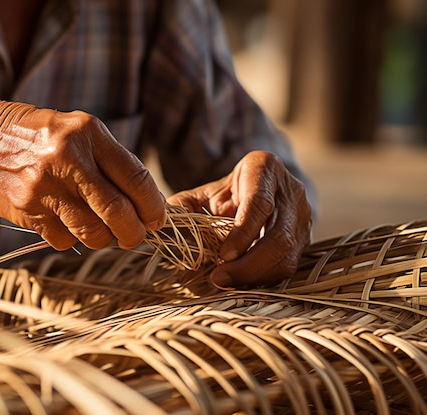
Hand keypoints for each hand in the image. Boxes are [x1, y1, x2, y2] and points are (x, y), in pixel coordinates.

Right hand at [0, 81, 165, 250]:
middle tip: (137, 237)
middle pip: (118, 213)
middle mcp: (67, 160)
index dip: (153, 206)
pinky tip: (68, 224)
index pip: (135, 179)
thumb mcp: (80, 131)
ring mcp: (45, 188)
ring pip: (92, 233)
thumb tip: (145, 205)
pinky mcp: (28, 211)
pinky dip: (73, 239)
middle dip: (135, 233)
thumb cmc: (42, 136)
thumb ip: (112, 161)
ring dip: (105, 240)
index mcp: (88, 135)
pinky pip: (64, 240)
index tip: (157, 220)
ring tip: (105, 232)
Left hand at [167, 150, 311, 286]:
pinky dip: (263, 279)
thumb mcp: (201, 195)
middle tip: (219, 278)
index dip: (243, 233)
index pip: (260, 204)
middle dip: (248, 264)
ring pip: (287, 255)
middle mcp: (291, 190)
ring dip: (255, 275)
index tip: (222, 255)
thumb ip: (182, 209)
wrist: (253, 191)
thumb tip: (165, 228)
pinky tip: (241, 283)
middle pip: (278, 236)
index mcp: (265, 168)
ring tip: (226, 282)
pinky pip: (288, 266)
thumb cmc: (223, 194)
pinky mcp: (305, 238)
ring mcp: (303, 215)